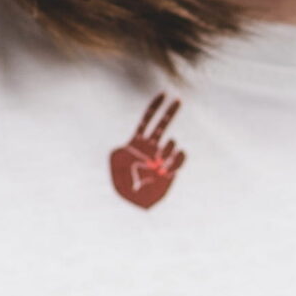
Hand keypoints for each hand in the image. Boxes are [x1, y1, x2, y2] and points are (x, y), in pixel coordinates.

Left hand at [110, 92, 186, 207]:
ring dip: (166, 150)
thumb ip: (128, 149)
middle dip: (170, 112)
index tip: (164, 94)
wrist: (134, 201)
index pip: (148, 120)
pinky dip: (176, 159)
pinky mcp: (170, 171)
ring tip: (158, 162)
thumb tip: (146, 150)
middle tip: (179, 100)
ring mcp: (162, 158)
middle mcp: (152, 148)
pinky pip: (178, 160)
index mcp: (138, 142)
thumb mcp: (116, 161)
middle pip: (163, 125)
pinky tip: (168, 165)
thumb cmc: (121, 181)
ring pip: (171, 145)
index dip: (155, 107)